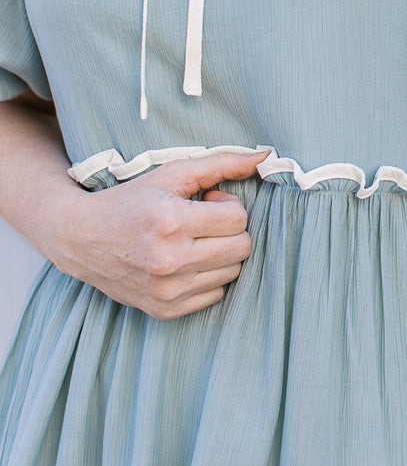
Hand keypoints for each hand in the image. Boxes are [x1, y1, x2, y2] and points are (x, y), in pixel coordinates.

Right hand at [49, 149, 263, 319]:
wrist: (82, 238)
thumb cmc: (133, 200)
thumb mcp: (173, 173)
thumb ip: (222, 162)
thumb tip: (266, 155)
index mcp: (171, 221)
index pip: (238, 220)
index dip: (228, 207)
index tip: (208, 202)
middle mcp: (169, 260)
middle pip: (242, 248)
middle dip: (230, 230)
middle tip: (203, 221)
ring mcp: (167, 290)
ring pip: (232, 272)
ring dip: (221, 254)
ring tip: (193, 240)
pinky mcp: (165, 310)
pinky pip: (216, 295)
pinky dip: (208, 277)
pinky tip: (185, 262)